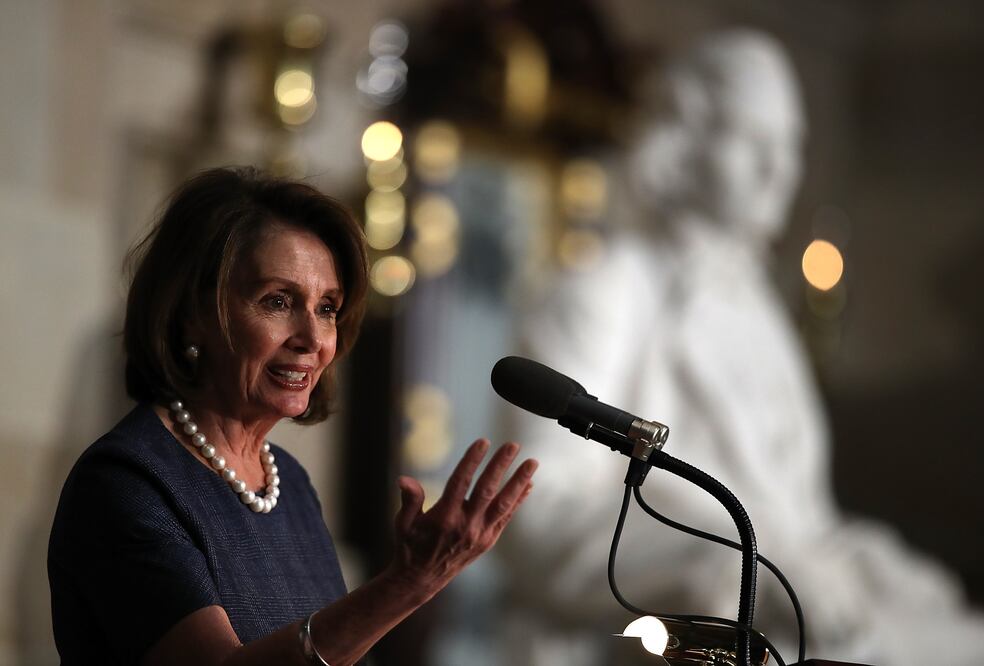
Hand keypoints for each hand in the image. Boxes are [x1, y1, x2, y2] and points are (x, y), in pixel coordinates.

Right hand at [389, 439, 536, 598]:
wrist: (422, 579)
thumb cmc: (410, 545)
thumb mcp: (404, 523)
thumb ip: (410, 500)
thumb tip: (403, 479)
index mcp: (444, 517)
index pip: (460, 482)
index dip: (472, 460)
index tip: (483, 442)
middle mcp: (465, 526)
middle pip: (487, 490)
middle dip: (501, 466)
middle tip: (513, 444)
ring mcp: (480, 534)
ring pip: (503, 504)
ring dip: (518, 482)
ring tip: (532, 463)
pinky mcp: (488, 541)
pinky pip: (506, 517)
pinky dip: (518, 500)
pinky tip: (528, 484)